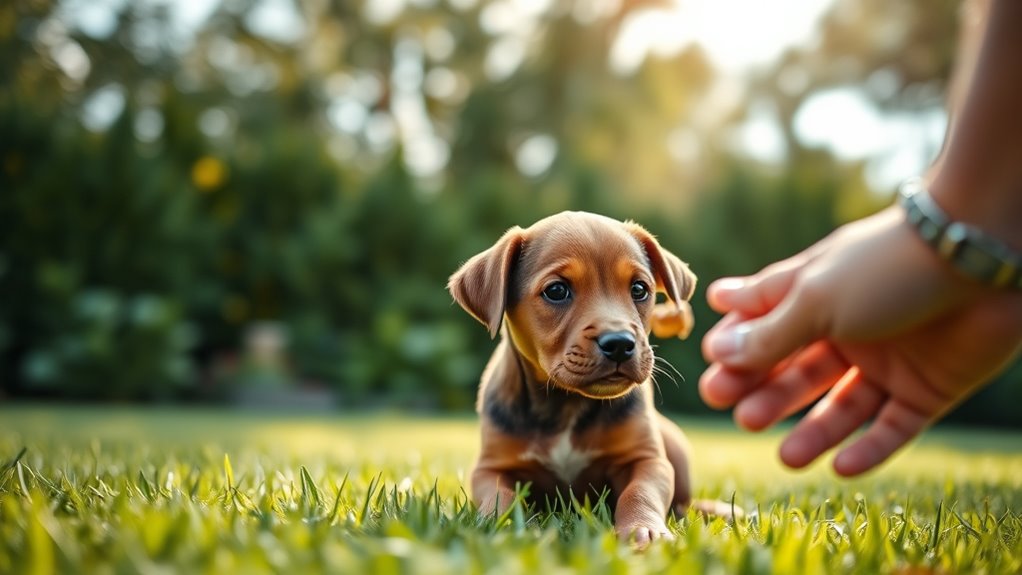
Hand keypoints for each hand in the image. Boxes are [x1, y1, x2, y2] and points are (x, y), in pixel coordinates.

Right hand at [699, 207, 1021, 475]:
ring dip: (812, 431)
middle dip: (764, 390)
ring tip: (786, 455)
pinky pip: (893, 427)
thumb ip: (768, 333)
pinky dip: (868, 449)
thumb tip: (715, 349)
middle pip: (796, 369)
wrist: (980, 261)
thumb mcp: (815, 301)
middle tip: (731, 408)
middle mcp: (848, 328)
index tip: (708, 359)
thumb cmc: (885, 267)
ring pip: (841, 406)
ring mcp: (888, 361)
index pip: (763, 317)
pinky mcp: (927, 389)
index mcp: (816, 294)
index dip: (735, 339)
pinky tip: (840, 466)